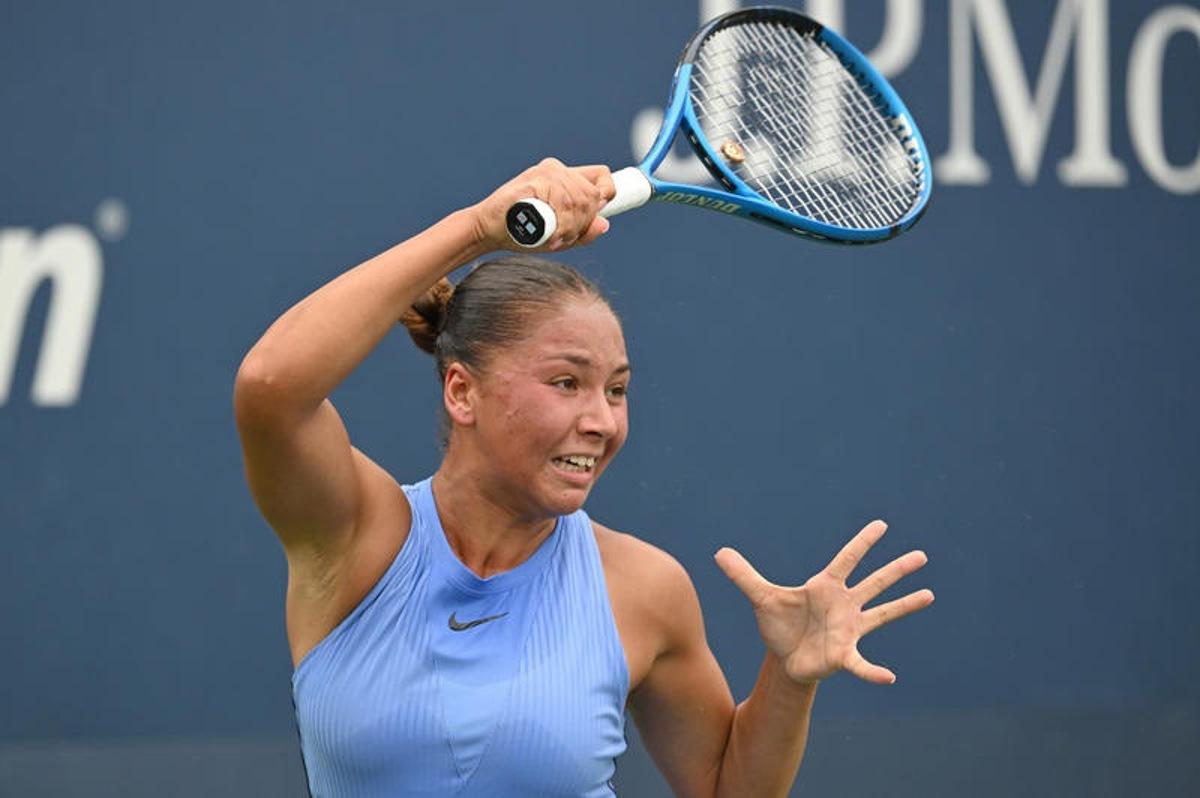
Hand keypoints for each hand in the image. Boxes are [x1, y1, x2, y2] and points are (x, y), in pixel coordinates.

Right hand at [470, 158, 615, 252]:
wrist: (488, 231)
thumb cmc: (521, 233)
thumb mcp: (559, 237)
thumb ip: (583, 231)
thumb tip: (605, 223)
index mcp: (564, 178)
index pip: (602, 176)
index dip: (607, 193)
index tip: (599, 211)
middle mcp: (557, 170)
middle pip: (593, 195)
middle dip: (583, 222)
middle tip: (564, 236)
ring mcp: (546, 173)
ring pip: (580, 201)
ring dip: (570, 227)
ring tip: (553, 237)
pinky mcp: (536, 180)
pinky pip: (563, 205)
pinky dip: (559, 226)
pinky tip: (548, 234)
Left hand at [715, 521, 932, 684]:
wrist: (784, 658)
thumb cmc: (779, 625)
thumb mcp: (760, 598)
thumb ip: (743, 575)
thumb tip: (718, 552)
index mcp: (825, 586)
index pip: (847, 559)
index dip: (863, 542)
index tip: (882, 525)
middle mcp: (844, 604)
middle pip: (874, 582)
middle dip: (896, 569)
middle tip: (921, 555)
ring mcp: (849, 627)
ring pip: (882, 612)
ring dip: (905, 605)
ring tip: (929, 594)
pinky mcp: (845, 653)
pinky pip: (862, 663)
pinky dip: (874, 671)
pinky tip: (889, 678)